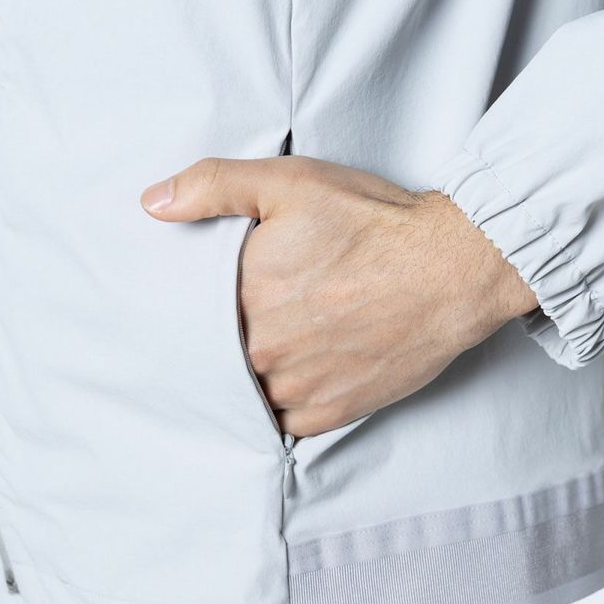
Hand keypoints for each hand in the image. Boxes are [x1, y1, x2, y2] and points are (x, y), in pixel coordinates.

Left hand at [141, 155, 537, 436]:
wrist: (451, 269)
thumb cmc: (374, 224)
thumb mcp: (291, 183)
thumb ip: (214, 187)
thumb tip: (152, 204)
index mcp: (244, 296)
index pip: (197, 313)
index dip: (210, 304)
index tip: (230, 295)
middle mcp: (264, 351)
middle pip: (226, 354)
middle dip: (236, 337)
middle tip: (264, 317)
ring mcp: (298, 387)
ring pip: (253, 390)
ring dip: (261, 373)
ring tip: (283, 346)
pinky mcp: (334, 412)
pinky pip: (288, 420)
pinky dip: (289, 402)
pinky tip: (303, 374)